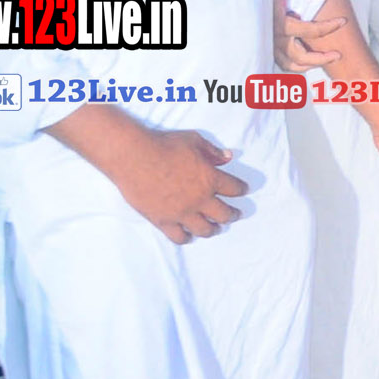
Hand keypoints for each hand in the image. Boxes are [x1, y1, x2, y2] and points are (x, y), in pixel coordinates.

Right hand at [110, 127, 249, 244]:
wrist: (135, 158)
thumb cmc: (165, 145)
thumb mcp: (194, 141)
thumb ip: (212, 151)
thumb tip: (228, 157)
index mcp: (210, 179)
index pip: (234, 188)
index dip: (241, 189)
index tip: (243, 190)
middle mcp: (200, 199)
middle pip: (224, 214)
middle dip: (232, 215)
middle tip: (235, 215)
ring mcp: (182, 213)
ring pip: (204, 229)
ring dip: (213, 229)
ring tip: (215, 228)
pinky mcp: (163, 221)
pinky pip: (179, 237)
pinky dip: (186, 238)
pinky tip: (189, 236)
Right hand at [275, 0, 343, 71]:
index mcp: (281, 23)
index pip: (312, 30)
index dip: (330, 27)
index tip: (343, 21)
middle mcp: (275, 38)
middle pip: (301, 57)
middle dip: (321, 58)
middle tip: (337, 55)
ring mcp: (270, 45)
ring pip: (290, 65)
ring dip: (309, 65)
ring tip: (324, 60)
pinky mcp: (267, 47)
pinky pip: (281, 63)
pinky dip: (295, 66)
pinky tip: (306, 61)